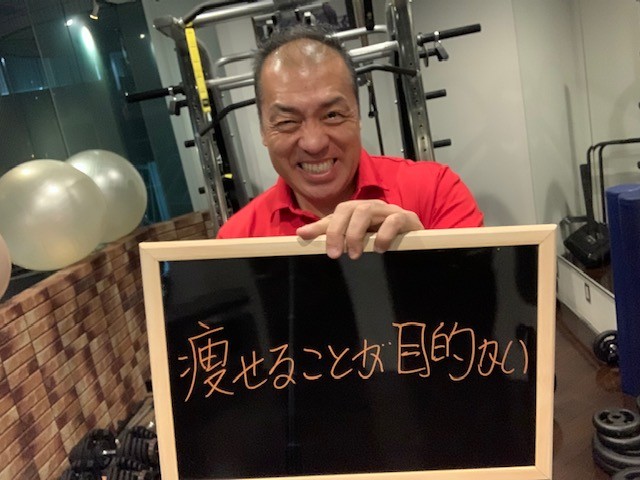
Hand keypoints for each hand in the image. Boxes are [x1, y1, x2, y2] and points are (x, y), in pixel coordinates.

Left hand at [296, 200, 423, 259]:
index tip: (304, 236)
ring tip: (354, 254)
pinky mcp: (407, 218)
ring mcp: (390, 211)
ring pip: (366, 211)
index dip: (320, 224)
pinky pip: (394, 220)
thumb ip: (331, 234)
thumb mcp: (357, 238)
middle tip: (334, 254)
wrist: (417, 240)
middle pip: (349, 209)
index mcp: (358, 210)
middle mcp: (372, 207)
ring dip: (356, 233)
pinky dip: (384, 234)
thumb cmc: (383, 239)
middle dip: (337, 231)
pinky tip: (380, 249)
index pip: (336, 213)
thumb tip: (301, 233)